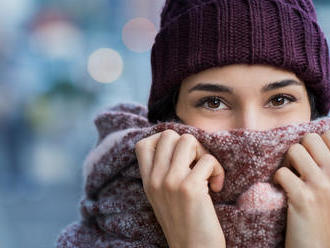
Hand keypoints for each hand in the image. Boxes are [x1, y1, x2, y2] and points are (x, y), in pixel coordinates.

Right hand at [135, 129, 225, 247]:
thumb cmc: (183, 222)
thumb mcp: (162, 197)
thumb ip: (162, 173)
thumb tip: (179, 144)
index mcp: (147, 181)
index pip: (143, 144)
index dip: (163, 141)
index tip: (179, 155)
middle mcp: (155, 179)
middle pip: (169, 135)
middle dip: (188, 144)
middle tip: (196, 163)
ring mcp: (171, 182)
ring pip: (188, 140)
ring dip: (203, 153)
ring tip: (207, 173)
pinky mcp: (190, 188)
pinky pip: (208, 160)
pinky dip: (218, 171)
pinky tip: (216, 187)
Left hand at [274, 130, 329, 247]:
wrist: (319, 247)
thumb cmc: (324, 214)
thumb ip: (326, 164)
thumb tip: (311, 140)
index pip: (328, 134)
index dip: (315, 143)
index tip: (312, 158)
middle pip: (309, 138)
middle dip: (300, 150)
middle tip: (299, 167)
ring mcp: (322, 186)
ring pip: (294, 150)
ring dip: (288, 163)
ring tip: (292, 177)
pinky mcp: (303, 198)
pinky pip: (282, 172)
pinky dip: (278, 180)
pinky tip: (284, 190)